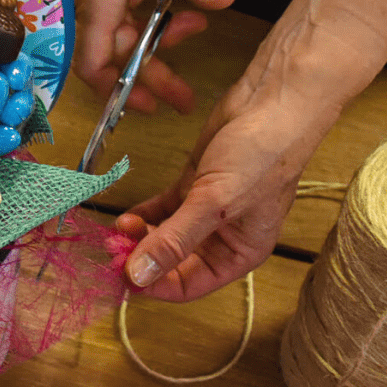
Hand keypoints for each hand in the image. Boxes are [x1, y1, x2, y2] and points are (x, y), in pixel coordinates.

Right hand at [44, 0, 235, 111]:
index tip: (148, 104)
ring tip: (194, 27)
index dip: (118, 92)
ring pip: (121, 31)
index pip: (96, 65)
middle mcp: (87, 1)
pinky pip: (120, 8)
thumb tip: (225, 1)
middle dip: (152, 71)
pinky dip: (146, 12)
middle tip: (183, 93)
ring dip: (156, 36)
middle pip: (116, 54)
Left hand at [115, 64, 340, 301]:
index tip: (123, 276)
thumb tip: (140, 275)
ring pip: (163, 235)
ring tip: (117, 229)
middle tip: (112, 249)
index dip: (155, 285)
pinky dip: (143, 215)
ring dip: (139, 236)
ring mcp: (205, 210)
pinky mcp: (193, 184)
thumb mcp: (214, 203)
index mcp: (239, 253)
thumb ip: (175, 240)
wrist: (274, 101)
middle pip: (172, 263)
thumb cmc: (263, 154)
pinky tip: (126, 216)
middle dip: (142, 258)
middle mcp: (222, 237)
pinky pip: (162, 210)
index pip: (189, 285)